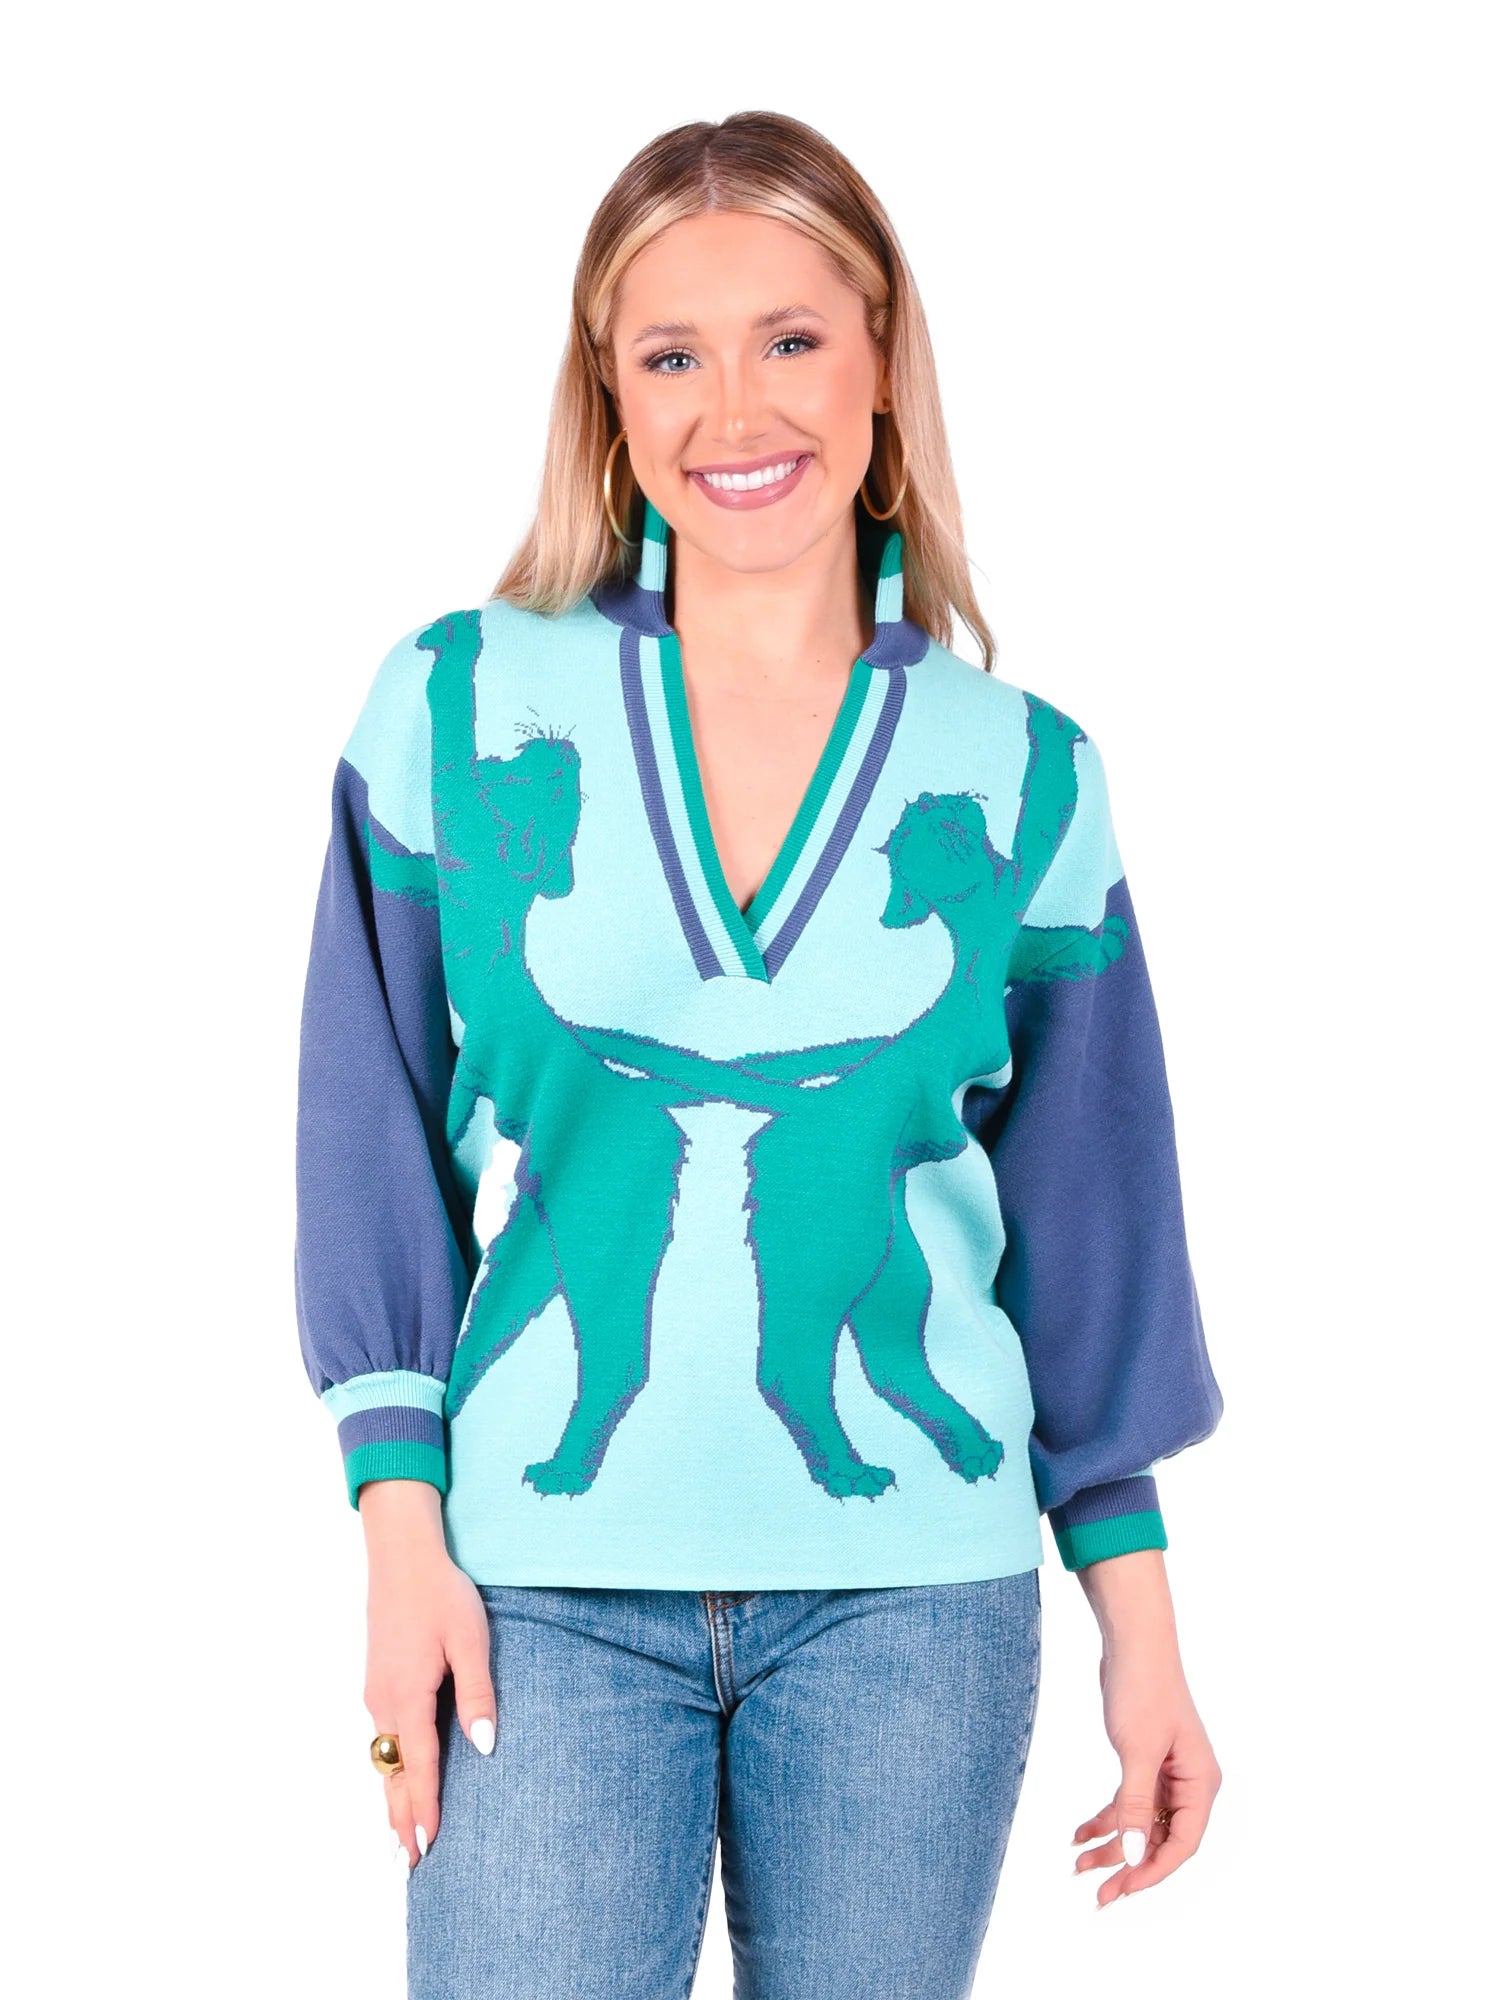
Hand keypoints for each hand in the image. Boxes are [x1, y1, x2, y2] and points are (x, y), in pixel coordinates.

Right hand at [359, 1479, 496, 1868]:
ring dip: (392, 1796)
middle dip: (400, 1818)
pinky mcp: (377, 1682)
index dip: (423, 1810)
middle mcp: (383, 1702)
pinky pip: (382, 1738)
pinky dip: (388, 1768)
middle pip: (391, 1774)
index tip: (426, 1848)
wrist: (402, 1557)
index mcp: (408, 1696)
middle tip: (408, 1864)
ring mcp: (375, 1693)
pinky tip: (397, 1779)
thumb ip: (478, 1694)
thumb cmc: (441, 1595)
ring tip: (402, 1835)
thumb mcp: (470, 1640)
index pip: (417, 1767)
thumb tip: (484, 1746)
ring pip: (383, 1758)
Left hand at [1072, 1638, 1221, 1905]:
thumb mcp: (1138, 1752)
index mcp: (1200, 1784)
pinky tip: (1078, 1835)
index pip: (1182, 1843)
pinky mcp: (1144, 1763)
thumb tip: (1133, 1855)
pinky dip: (1104, 1820)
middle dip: (1128, 1866)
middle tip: (1098, 1895)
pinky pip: (1126, 1803)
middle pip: (1159, 1839)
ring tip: (1077, 1868)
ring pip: (1139, 1824)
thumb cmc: (1144, 1691)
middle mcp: (1188, 1784)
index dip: (1152, 1870)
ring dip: (1111, 1846)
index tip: (1122, 1889)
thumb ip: (1135, 1805)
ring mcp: (1166, 1775)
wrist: (1132, 1645)